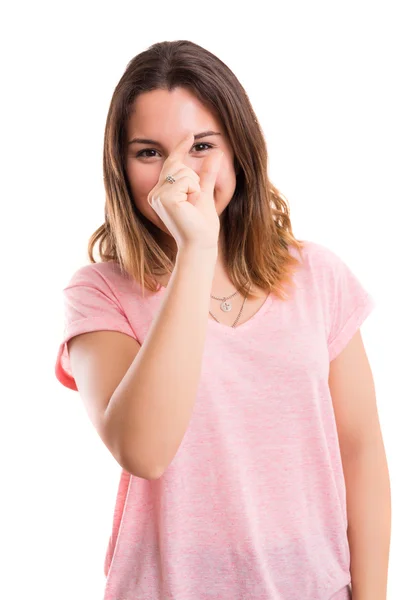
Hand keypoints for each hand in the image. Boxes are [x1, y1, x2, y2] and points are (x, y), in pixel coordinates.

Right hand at [147, 131, 223, 251]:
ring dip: (195, 187)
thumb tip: (215, 153)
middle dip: (193, 180)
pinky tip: (190, 205)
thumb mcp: (205, 194)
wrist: (201, 244)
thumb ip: (207, 175)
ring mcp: (157, 196)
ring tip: (192, 205)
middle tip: (195, 201)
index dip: (180, 148)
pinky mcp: (165, 198)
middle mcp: (155, 193)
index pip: (172, 164)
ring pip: (183, 172)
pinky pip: (184, 180)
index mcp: (161, 192)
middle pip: (178, 166)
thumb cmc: (201, 225)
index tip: (190, 135)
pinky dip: (193, 190)